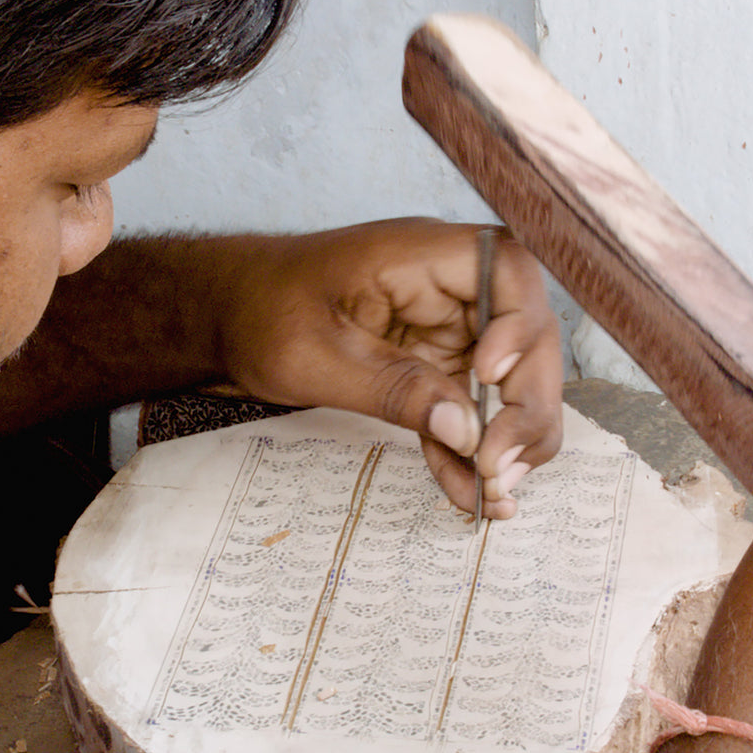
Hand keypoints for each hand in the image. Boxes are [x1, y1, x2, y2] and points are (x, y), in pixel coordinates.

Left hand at [218, 217, 562, 518]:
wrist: (225, 318)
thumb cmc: (258, 311)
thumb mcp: (316, 355)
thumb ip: (392, 389)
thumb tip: (466, 430)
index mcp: (421, 257)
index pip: (510, 272)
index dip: (519, 326)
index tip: (489, 377)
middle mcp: (447, 290)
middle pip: (527, 338)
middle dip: (526, 405)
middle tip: (499, 465)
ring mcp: (444, 331)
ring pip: (510, 383)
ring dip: (509, 439)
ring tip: (494, 493)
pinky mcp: (431, 368)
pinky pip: (467, 411)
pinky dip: (468, 451)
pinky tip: (468, 495)